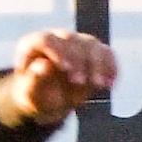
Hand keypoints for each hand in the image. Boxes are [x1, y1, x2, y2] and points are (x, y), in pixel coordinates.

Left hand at [2, 30, 118, 127]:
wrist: (49, 102)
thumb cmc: (35, 97)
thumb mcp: (30, 95)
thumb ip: (33, 81)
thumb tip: (43, 65)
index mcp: (34, 45)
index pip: (46, 40)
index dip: (57, 52)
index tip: (65, 68)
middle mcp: (57, 39)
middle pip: (71, 40)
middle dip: (78, 61)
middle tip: (80, 83)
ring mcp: (77, 43)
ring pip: (91, 44)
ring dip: (98, 64)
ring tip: (100, 85)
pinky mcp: (94, 52)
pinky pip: (106, 53)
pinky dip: (111, 68)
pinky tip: (111, 83)